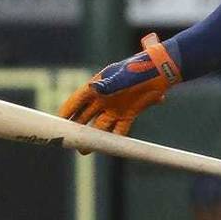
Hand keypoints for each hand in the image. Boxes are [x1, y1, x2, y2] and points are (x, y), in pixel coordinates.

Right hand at [58, 33, 180, 135]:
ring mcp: (116, 108)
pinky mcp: (129, 114)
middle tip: (71, 141)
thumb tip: (93, 87)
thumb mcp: (123, 76)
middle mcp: (104, 99)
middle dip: (78, 129)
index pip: (78, 100)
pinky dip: (117, 138)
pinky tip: (111, 147)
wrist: (161, 72)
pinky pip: (120, 129)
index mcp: (98, 86)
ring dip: (94, 137)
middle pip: (86, 117)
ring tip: (86, 150)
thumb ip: (109, 84)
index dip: (68, 111)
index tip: (59, 122)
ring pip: (101, 126)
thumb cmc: (139, 69)